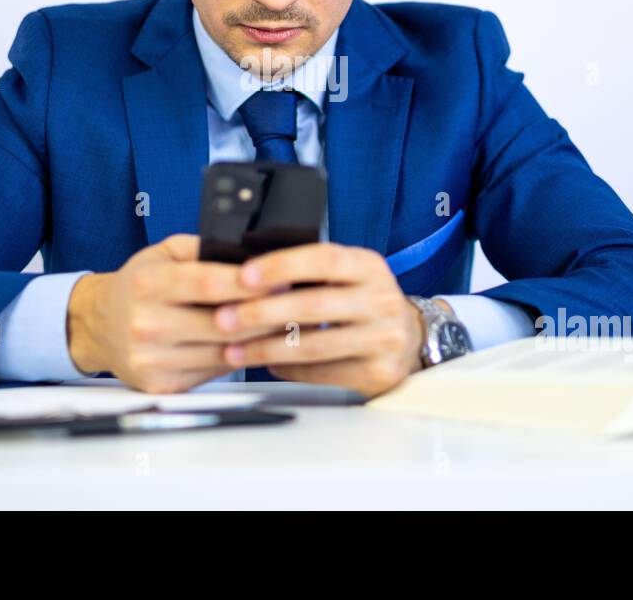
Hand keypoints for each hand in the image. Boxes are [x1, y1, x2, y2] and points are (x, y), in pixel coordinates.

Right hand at [66, 234, 288, 393]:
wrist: (98, 326)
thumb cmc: (139, 285)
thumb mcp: (163, 253)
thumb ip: (204, 249)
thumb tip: (252, 251)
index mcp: (149, 284)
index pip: (209, 284)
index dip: (250, 283)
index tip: (284, 278)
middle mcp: (147, 323)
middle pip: (223, 324)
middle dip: (266, 314)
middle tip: (299, 304)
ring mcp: (152, 359)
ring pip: (224, 353)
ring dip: (261, 340)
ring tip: (287, 324)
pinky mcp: (161, 385)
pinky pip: (214, 372)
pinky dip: (240, 358)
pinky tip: (258, 345)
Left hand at [213, 242, 427, 397]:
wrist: (410, 339)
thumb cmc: (361, 302)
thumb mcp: (347, 276)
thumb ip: (310, 272)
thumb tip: (246, 275)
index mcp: (368, 266)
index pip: (323, 259)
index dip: (281, 266)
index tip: (244, 275)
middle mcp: (381, 299)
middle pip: (314, 305)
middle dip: (262, 312)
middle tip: (223, 318)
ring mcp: (383, 338)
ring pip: (314, 345)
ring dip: (266, 348)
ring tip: (232, 351)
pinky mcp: (378, 371)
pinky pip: (322, 372)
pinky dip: (287, 369)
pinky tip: (265, 364)